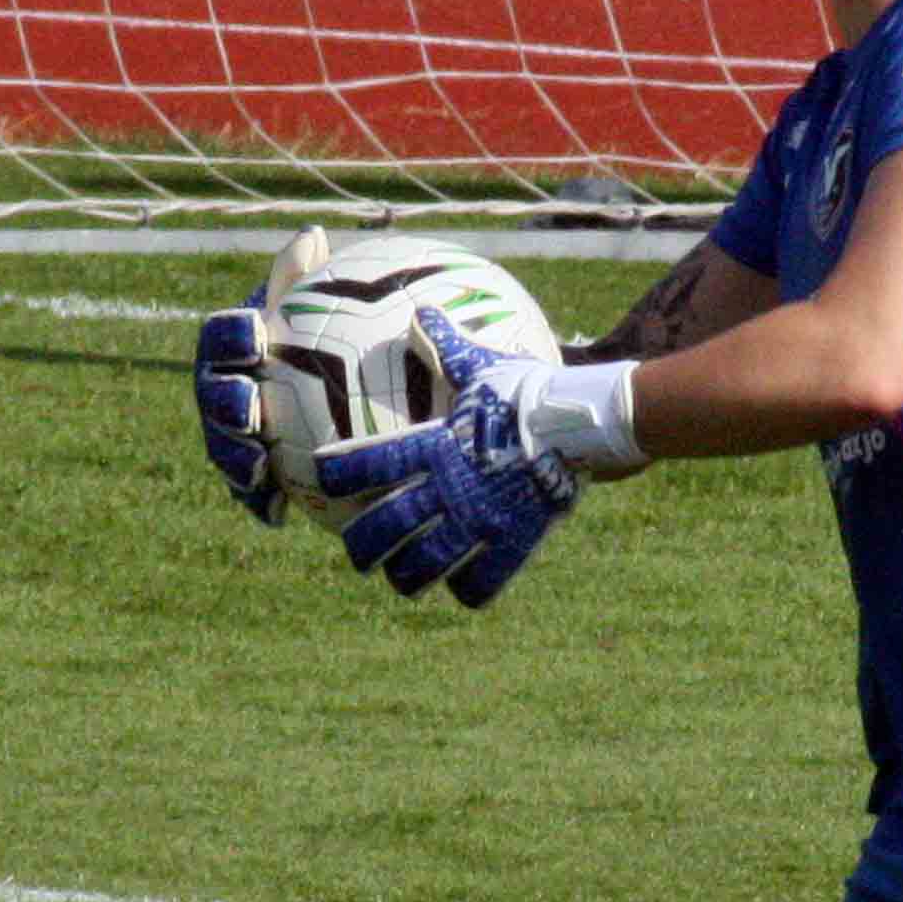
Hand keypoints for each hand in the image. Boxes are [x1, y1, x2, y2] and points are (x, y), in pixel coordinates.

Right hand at [191, 227, 338, 527]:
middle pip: (212, 396)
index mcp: (234, 345)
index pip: (221, 336)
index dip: (233, 337)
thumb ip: (307, 282)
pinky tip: (278, 513)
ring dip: (235, 458)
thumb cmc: (333, 339)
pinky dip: (259, 501)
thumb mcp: (323, 309)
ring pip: (222, 447)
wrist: (346, 397)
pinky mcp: (252, 476)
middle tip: (250, 409)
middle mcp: (222, 389)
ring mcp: (232, 435)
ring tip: (258, 467)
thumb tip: (310, 237)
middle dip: (224, 404)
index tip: (258, 335)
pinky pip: (248, 491)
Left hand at [313, 303, 582, 607]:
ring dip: (408, 578)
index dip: (338, 475)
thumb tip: (423, 310)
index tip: (321, 481)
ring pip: (425, 564)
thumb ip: (446, 348)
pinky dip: (469, 591)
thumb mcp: (483, 366)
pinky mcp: (512, 541)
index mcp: (433, 445)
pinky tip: (464, 591)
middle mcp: (447, 487)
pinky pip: (481, 582)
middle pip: (385, 528)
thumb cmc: (529, 390)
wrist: (582, 421)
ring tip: (404, 581)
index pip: (368, 464)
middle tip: (359, 552)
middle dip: (363, 546)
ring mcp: (479, 519)